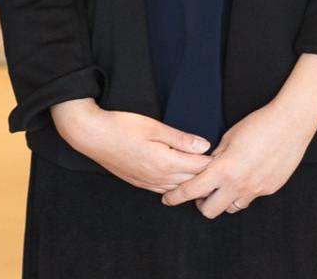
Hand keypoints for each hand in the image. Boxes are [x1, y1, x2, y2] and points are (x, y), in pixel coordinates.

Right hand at [50, 97, 211, 192]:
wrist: (89, 134)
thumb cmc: (119, 126)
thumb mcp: (152, 126)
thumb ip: (180, 138)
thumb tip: (204, 145)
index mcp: (166, 162)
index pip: (200, 167)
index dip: (214, 162)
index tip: (227, 157)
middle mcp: (159, 177)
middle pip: (193, 182)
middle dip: (207, 176)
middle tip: (222, 169)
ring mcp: (148, 182)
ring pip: (179, 189)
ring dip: (192, 184)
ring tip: (205, 178)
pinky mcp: (138, 182)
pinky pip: (164, 190)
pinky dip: (176, 187)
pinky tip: (179, 181)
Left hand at [161, 99, 316, 217]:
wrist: (290, 126)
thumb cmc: (257, 126)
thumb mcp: (227, 138)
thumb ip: (214, 157)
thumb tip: (203, 167)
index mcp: (223, 170)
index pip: (192, 190)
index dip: (176, 197)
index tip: (167, 199)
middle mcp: (239, 185)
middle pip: (210, 210)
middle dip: (200, 204)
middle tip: (199, 193)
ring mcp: (256, 190)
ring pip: (231, 208)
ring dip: (222, 201)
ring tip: (220, 186)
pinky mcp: (270, 189)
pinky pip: (249, 198)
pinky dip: (241, 193)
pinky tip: (242, 178)